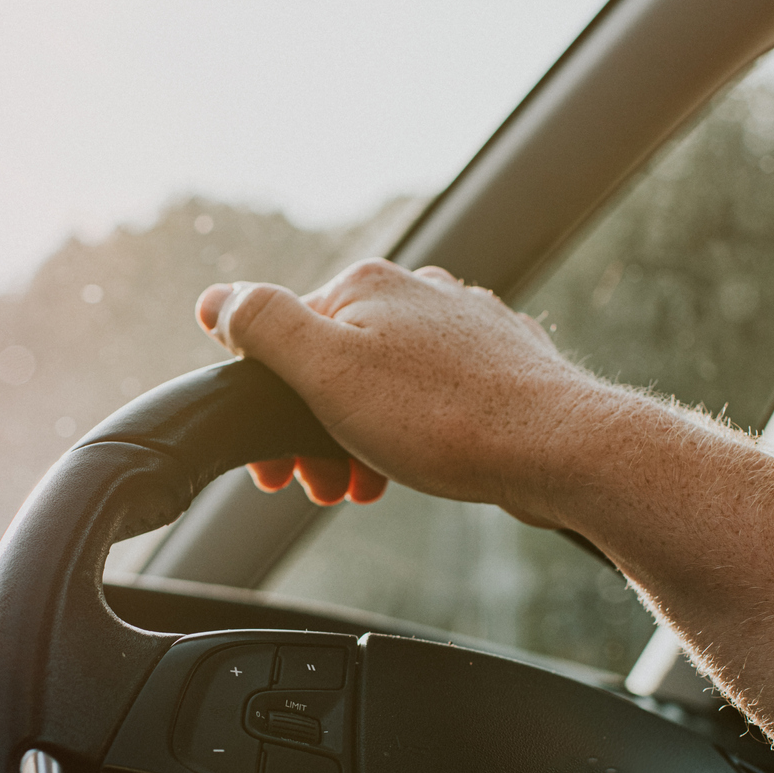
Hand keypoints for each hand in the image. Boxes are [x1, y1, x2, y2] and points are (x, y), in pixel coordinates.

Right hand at [194, 259, 609, 524]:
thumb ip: (264, 326)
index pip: (284, 335)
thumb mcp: (327, 371)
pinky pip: (433, 396)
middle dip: (316, 429)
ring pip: (386, 382)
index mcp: (365, 285)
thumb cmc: (442, 417)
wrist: (557, 449)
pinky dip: (412, 434)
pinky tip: (419, 465)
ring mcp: (463, 324)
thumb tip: (216, 298)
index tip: (274, 472)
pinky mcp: (499, 361)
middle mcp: (417, 291)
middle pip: (336, 361)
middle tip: (322, 487)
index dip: (268, 407)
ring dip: (362, 438)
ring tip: (367, 485)